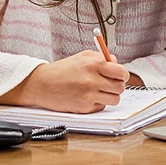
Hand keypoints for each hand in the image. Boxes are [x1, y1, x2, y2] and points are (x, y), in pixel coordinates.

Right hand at [0, 50, 128, 113]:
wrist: (42, 84)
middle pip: (120, 87)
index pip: (121, 72)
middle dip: (117, 85)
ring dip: (110, 96)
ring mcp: (88, 95)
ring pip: (115, 99)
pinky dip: (98, 102)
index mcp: (93, 64)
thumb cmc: (62, 70)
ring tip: (99, 90)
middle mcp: (92, 80)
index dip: (123, 75)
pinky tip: (88, 97)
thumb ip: (102, 58)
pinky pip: (102, 106)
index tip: (120, 75)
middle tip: (110, 83)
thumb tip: (118, 64)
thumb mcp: (83, 57)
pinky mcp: (85, 108)